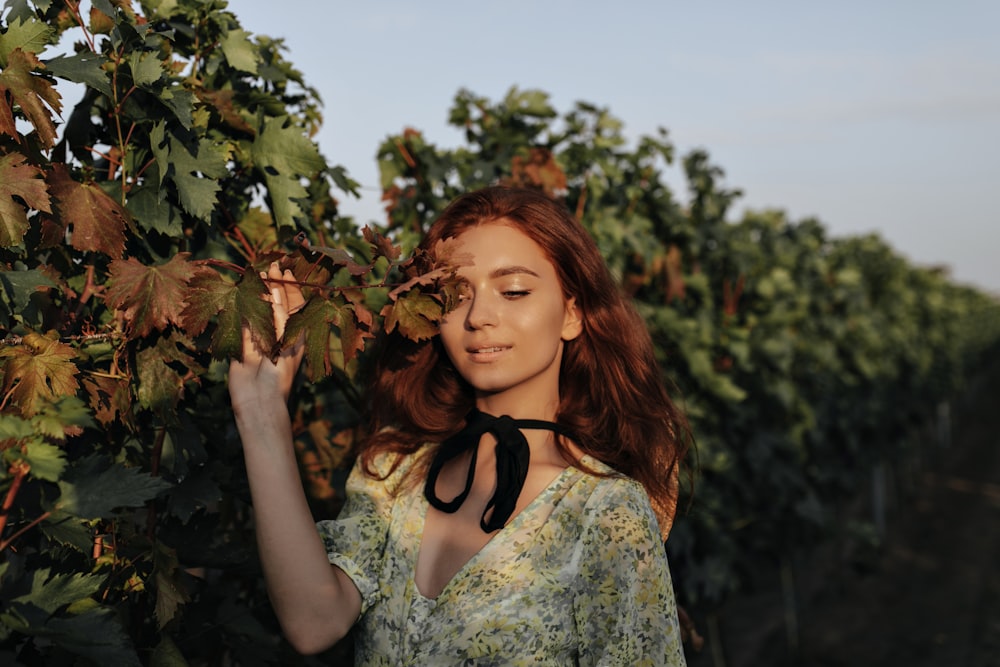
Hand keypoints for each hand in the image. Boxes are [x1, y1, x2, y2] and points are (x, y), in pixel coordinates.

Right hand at [228, 262, 305, 412]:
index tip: (284, 271)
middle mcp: (277, 336)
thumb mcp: (284, 343)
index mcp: (294, 337)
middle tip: (269, 267)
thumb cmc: (279, 375)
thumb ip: (278, 317)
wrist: (259, 402)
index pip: (294, 307)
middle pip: (276, 306)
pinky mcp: (240, 348)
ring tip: (254, 276)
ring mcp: (258, 341)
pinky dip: (239, 310)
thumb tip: (273, 289)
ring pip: (257, 312)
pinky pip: (240, 324)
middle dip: (273, 287)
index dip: (289, 288)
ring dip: (256, 295)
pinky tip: (238, 294)